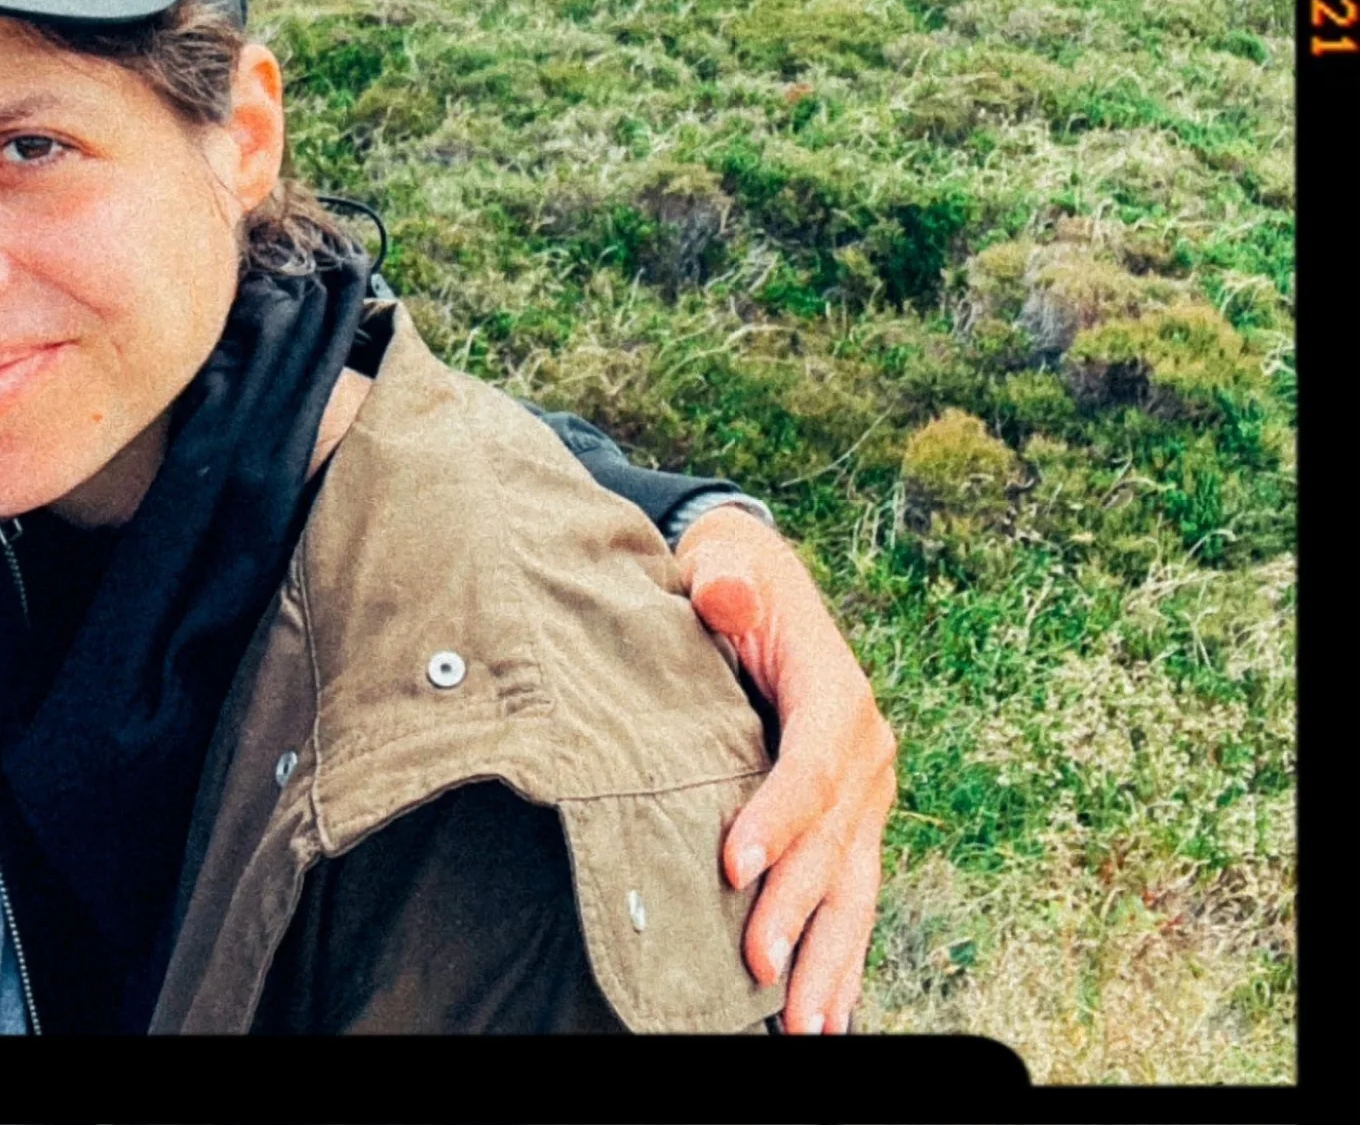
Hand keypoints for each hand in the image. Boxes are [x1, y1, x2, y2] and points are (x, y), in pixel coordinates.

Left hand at [674, 505, 894, 1035]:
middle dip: (797, 909)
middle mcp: (864, 753)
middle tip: (758, 966)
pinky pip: (852, 896)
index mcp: (836, 695)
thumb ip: (726, 583)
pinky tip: (831, 1014)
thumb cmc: (734, 577)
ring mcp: (865, 795)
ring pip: (853, 888)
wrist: (763, 582)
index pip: (809, 766)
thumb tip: (723, 593)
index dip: (777, 816)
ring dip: (830, 959)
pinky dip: (842, 956)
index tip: (733, 865)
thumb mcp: (725, 564)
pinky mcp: (852, 824)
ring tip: (806, 1023)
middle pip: (833, 843)